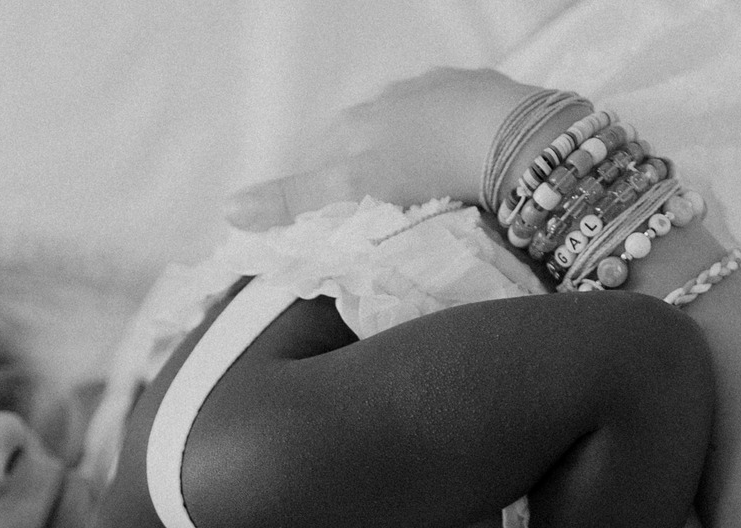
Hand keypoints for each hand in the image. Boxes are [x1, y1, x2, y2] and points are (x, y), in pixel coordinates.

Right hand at [224, 68, 547, 230]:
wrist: (512, 140)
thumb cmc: (424, 167)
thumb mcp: (352, 189)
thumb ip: (294, 200)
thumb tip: (228, 209)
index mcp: (352, 123)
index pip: (315, 158)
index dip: (314, 193)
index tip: (325, 225)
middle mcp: (387, 98)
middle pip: (359, 139)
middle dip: (359, 169)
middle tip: (373, 211)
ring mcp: (433, 89)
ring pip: (403, 125)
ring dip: (403, 152)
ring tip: (416, 188)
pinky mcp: (478, 90)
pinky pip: (449, 116)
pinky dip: (445, 139)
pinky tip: (458, 161)